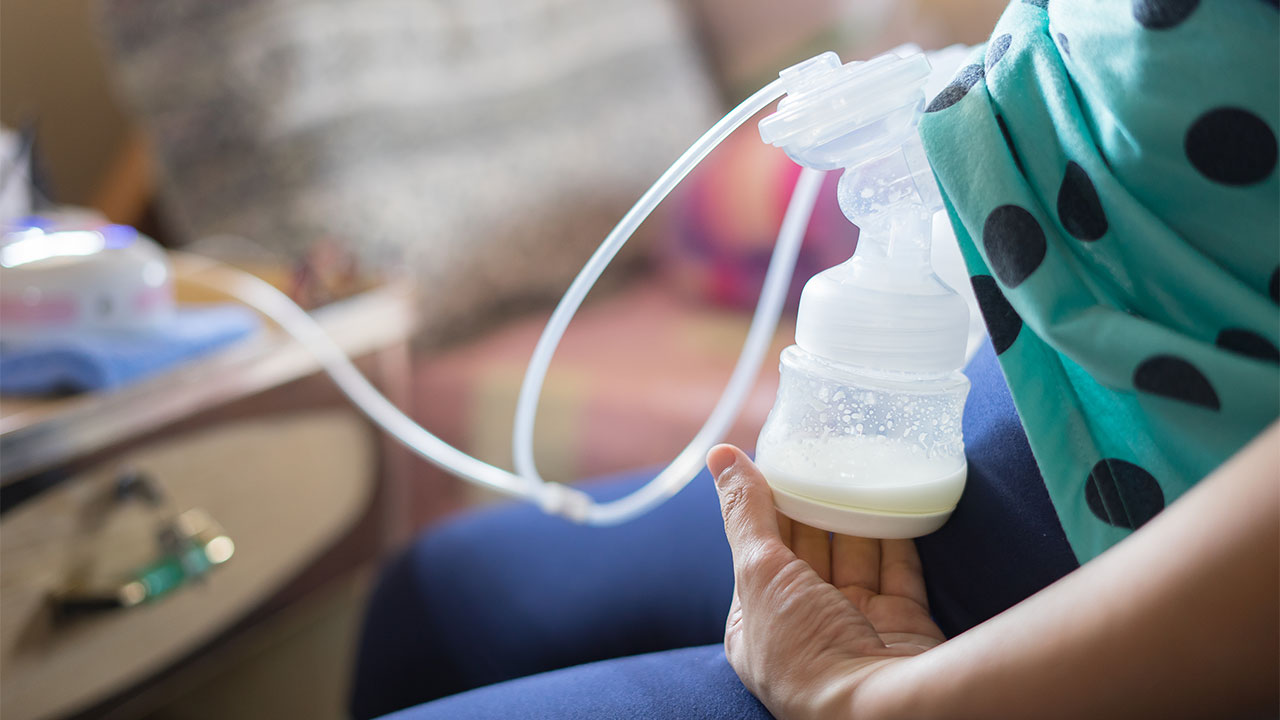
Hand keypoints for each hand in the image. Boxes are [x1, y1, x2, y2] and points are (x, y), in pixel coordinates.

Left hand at [708, 445, 944, 719]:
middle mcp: (804, 630)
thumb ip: (743, 512)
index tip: (780, 462)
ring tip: (859, 468)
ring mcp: (854, 628)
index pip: (759, 553)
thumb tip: (720, 455)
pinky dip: (898, 535)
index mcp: (757, 627)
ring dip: (856, 516)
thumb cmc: (806, 650)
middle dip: (814, 508)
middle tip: (824, 456)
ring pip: (854, 557)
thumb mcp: (758, 571)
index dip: (767, 508)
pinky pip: (898, 570)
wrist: (883, 711)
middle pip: (808, 552)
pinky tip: (895, 500)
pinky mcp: (902, 626)